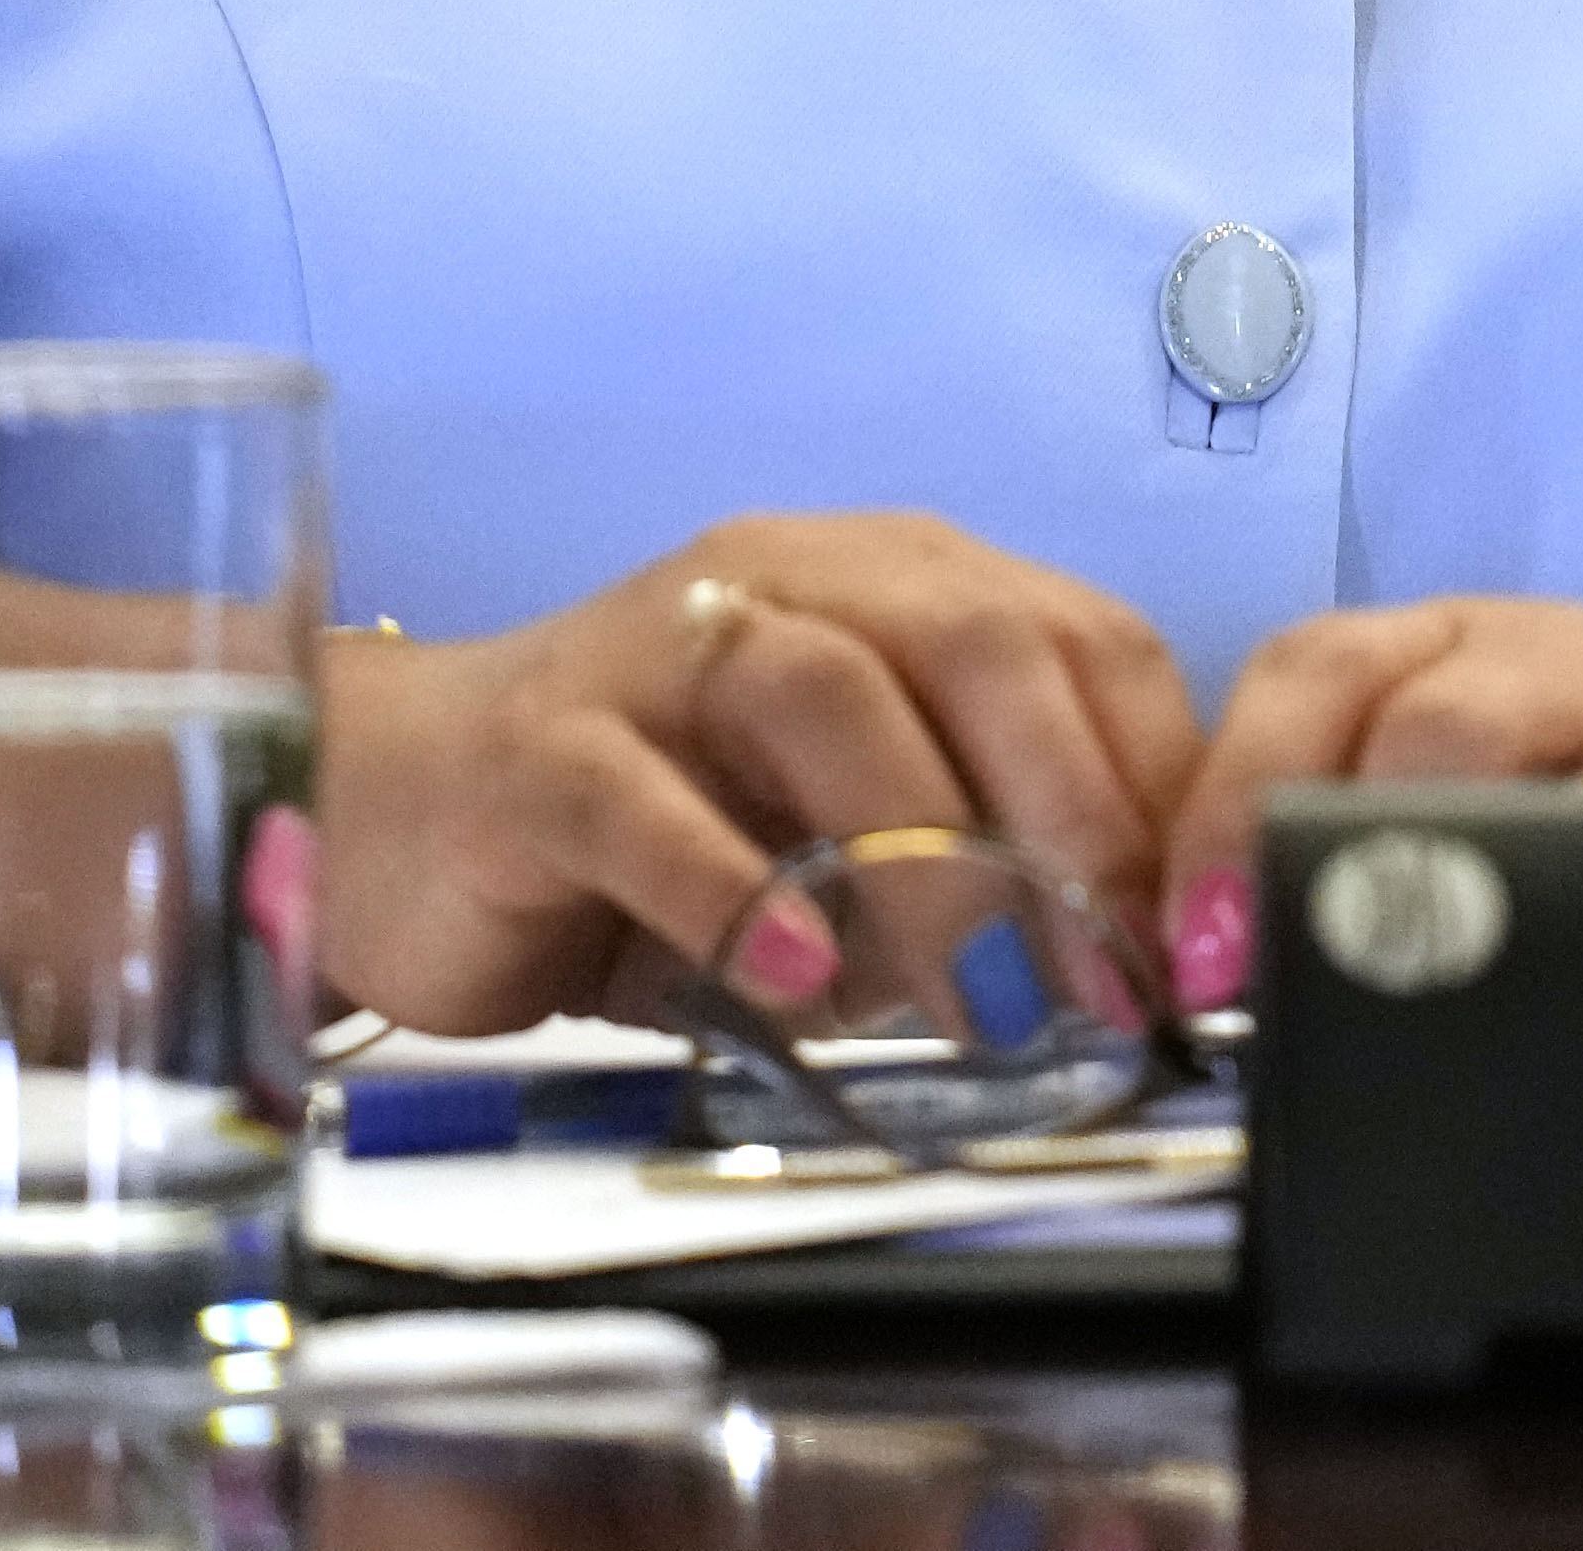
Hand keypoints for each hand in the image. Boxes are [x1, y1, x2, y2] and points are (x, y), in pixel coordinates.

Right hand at [312, 511, 1205, 1035]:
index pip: (1076, 638)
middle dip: (1062, 808)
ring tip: (970, 1000)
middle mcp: (785, 581)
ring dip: (919, 852)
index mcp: (890, 585)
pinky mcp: (538, 751)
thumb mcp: (850, 840)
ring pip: (821, 692)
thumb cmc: (663, 833)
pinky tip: (794, 983)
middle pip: (970, 639)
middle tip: (1097, 978)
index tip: (1182, 941)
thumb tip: (1128, 976)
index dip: (1151, 784)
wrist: (399, 815)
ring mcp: (653, 654)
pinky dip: (732, 892)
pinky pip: (644, 800)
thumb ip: (975, 863)